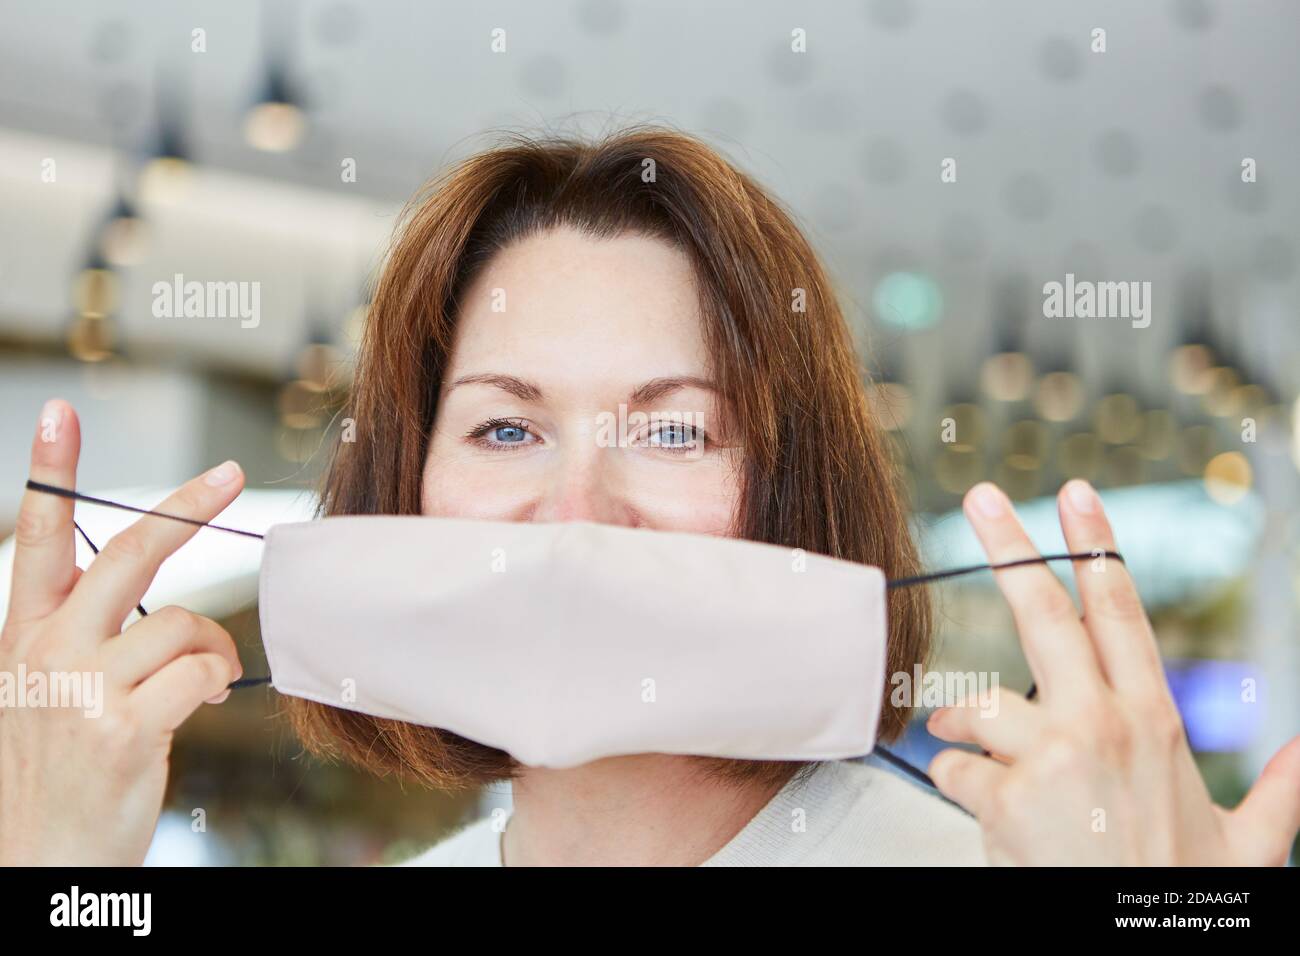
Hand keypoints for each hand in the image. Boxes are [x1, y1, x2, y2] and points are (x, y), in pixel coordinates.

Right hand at [0, 399, 244, 864]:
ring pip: (183, 621)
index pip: (36, 543)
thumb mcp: (48, 696)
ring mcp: (82, 690)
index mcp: (23, 639)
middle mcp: (47, 654)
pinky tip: (200, 703)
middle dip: (185, 507)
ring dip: (212, 646)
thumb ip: (86, 641)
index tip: (59, 415)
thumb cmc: (58, 776)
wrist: (38, 864)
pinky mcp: (122, 728)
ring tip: (203, 677)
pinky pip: (200, 672)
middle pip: (127, 554)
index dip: (49, 475)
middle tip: (230, 473)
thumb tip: (158, 609)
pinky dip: (214, 682)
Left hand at [927, 479, 1299, 865]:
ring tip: (967, 743)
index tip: (1076, 496)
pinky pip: (951, 768)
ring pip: (978, 705)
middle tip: (980, 497)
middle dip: (1010, 549)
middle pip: (1046, 616)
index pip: (1121, 613)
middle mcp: (1103, 725)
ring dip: (962, 722)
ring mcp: (1052, 760)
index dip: (1096, 548)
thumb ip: (1280, 791)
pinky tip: (982, 804)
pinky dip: (955, 780)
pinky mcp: (1006, 799)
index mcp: (1154, 720)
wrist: (1142, 945)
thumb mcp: (1249, 843)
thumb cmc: (1179, 893)